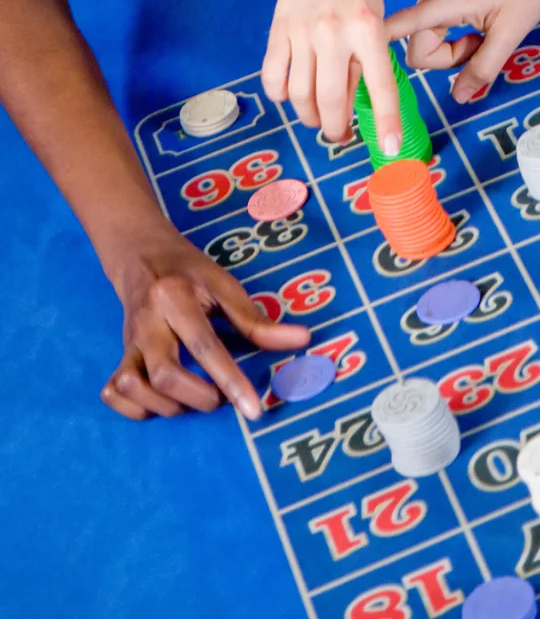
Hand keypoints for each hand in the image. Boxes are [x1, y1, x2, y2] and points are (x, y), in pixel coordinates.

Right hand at [102, 225, 308, 421]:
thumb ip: (257, 318)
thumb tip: (302, 340)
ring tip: (192, 399)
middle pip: (165, 374)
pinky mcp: (118, 354)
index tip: (253, 410)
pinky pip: (113, 393)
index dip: (231, 381)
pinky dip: (135, 408)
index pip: (205, 347)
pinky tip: (160, 404)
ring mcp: (128, 340)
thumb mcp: (223, 283)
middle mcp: (147, 320)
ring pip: (134, 386)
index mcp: (176, 296)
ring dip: (168, 406)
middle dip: (198, 397)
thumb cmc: (189, 271)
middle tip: (219, 398)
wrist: (141, 254)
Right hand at [261, 0, 398, 145]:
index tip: (388, 149)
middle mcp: (335, 33)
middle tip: (341, 134)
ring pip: (300, 96)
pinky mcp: (278, 29)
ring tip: (318, 118)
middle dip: (337, 128)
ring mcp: (302, 32)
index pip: (380, 86)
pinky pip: (273, 78)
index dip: (385, 122)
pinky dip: (281, 95)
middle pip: (331, 101)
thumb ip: (368, 58)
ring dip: (310, 116)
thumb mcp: (377, 16)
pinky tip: (292, 94)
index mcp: (369, 29)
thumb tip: (357, 103)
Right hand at [385, 0, 539, 104]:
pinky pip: (435, 28)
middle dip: (450, 58)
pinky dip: (456, 35)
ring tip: (486, 32)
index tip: (382, 76)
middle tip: (483, 44)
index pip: (394, 29)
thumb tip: (457, 98)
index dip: (380, 53)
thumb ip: (482, 68)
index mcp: (440, 4)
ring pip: (428, 41)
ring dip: (455, 48)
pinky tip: (481, 23)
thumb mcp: (510, 33)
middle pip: (420, 50)